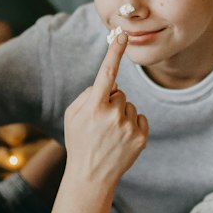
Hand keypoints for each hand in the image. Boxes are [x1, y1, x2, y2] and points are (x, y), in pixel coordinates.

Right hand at [62, 31, 148, 189]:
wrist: (91, 176)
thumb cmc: (79, 141)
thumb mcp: (72, 115)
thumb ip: (89, 93)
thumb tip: (110, 82)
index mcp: (94, 106)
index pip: (106, 73)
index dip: (114, 52)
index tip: (122, 35)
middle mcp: (113, 114)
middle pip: (119, 92)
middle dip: (111, 102)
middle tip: (99, 124)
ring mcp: (128, 127)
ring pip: (129, 105)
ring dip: (121, 115)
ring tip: (109, 135)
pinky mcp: (141, 137)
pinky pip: (140, 118)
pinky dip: (132, 125)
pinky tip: (121, 139)